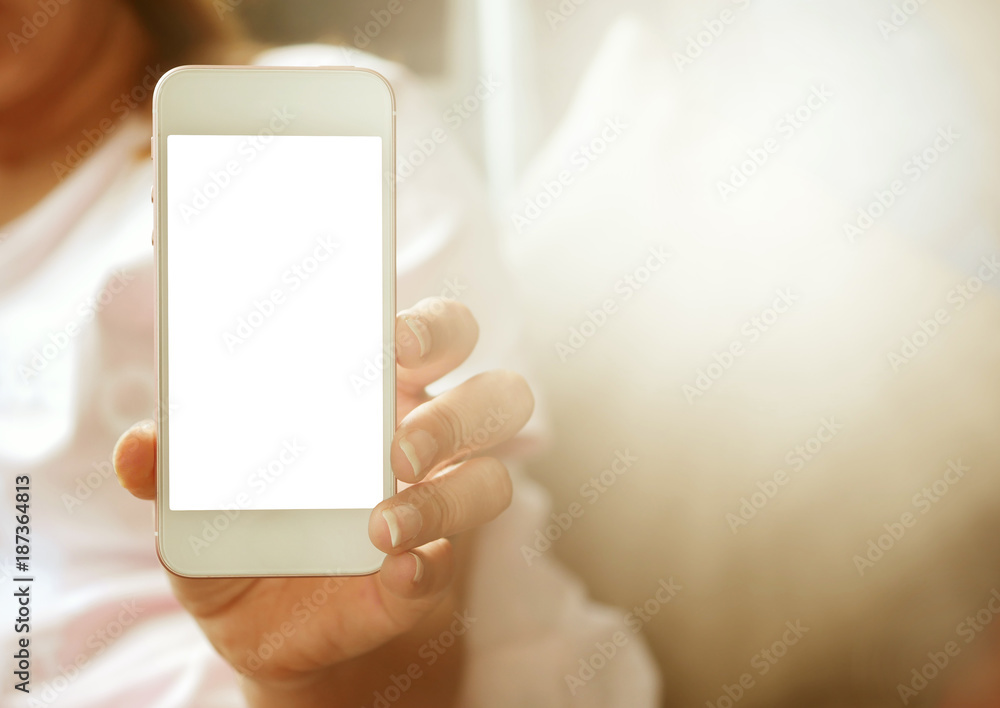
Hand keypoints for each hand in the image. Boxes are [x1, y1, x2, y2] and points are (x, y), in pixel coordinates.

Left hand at [113, 297, 533, 706]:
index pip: (437, 335)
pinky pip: (451, 563)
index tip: (394, 338)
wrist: (268, 625)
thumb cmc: (245, 532)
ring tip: (381, 524)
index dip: (433, 328)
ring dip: (444, 498)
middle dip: (457, 413)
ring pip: (493, 479)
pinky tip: (393, 572)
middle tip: (396, 447)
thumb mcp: (199, 501)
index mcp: (378, 394)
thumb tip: (137, 448)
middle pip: (495, 397)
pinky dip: (424, 567)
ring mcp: (438, 506)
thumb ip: (175, 469)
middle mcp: (425, 440)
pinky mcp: (432, 573)